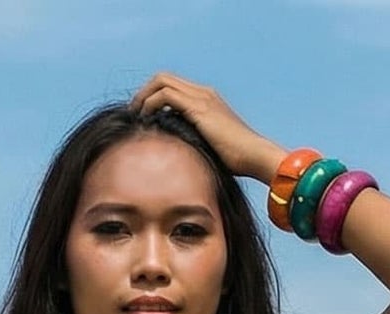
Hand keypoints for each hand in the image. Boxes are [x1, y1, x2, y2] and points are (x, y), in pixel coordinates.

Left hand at [128, 73, 281, 182]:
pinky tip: (145, 119)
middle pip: (163, 77)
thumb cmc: (238, 161)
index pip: (173, 86)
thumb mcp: (211, 148)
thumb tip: (176, 156)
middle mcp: (204, 92)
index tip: (143, 114)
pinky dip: (150, 103)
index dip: (154, 96)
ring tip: (135, 115)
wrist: (255, 156)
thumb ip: (195, 143)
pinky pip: (165, 95)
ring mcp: (202, 97)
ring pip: (161, 81)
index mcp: (207, 99)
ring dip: (143, 96)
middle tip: (134, 112)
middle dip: (145, 92)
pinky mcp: (199, 108)